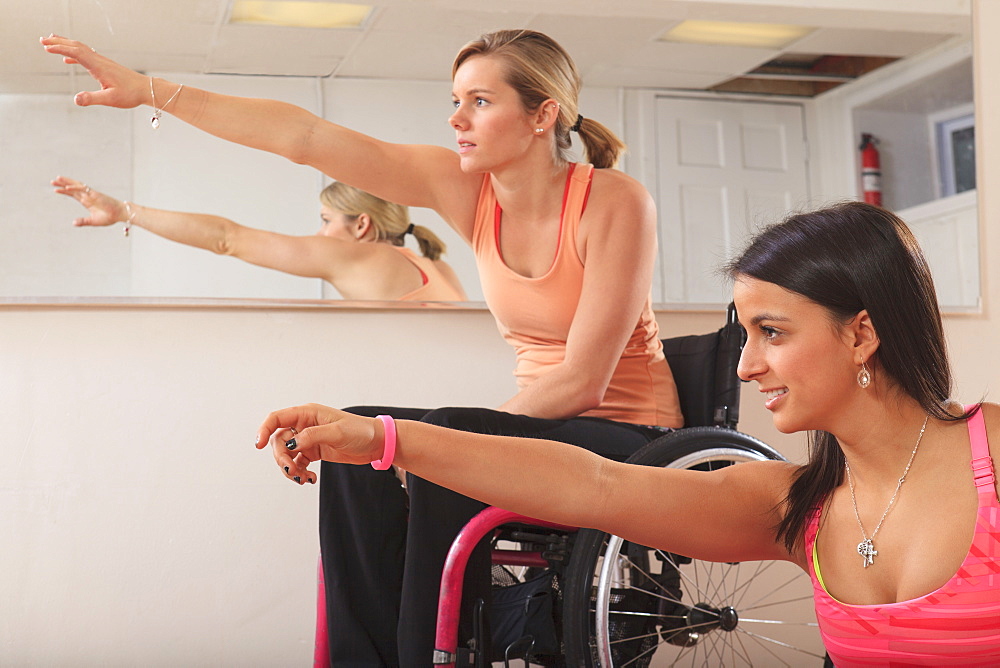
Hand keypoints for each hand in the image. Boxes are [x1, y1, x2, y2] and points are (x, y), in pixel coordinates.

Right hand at [40, 34, 147, 108]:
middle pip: (76, 46)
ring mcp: (102, 62)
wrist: (146, 89)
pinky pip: (86, 56)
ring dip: (65, 44)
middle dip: (59, 42)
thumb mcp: (110, 99)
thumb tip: (75, 100)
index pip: (76, 53)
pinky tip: (66, 60)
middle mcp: (99, 61)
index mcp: (98, 67)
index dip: (60, 49)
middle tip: (42, 40)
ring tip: (50, 42)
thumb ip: (92, 99)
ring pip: (81, 49)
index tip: (46, 47)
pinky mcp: (105, 66)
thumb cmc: (130, 95)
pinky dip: (74, 55)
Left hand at [51, 176, 125, 227]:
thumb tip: (73, 223)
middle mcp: (87, 196)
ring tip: (57, 179)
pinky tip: (66, 187)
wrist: (120, 214)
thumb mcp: (93, 221)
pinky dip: (74, 187)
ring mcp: (91, 194)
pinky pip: (83, 189)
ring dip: (66, 182)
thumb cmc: (109, 217)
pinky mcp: (94, 194)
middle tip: (52, 181)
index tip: (55, 190)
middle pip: (72, 187)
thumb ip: (83, 221)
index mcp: (87, 201)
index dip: (64, 191)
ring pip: (76, 185)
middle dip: (62, 184)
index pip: (73, 194)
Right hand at [255, 404, 381, 484]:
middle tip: (292, 471)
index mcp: (307, 414)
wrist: (376, 443)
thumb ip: (312, 436)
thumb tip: (291, 443)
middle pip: (279, 441)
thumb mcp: (336, 432)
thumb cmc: (360, 431)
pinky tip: (310, 479)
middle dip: (281, 458)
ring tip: (303, 478)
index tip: (259, 446)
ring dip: (290, 468)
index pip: (277, 418)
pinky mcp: (314, 452)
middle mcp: (304, 425)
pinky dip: (300, 473)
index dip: (264, 430)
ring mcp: (308, 439)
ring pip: (286, 454)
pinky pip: (297, 463)